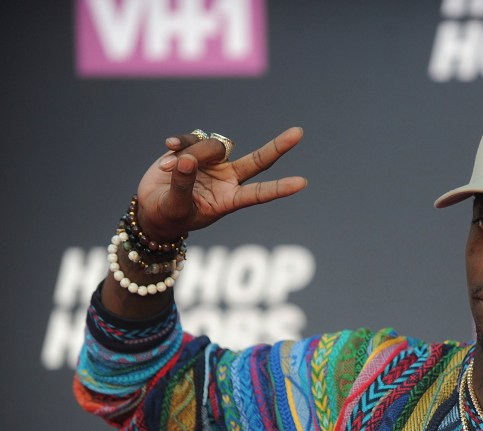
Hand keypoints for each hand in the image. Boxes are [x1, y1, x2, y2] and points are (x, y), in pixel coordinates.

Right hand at [135, 127, 306, 240]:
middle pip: (258, 161)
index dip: (279, 188)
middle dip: (278, 147)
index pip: (259, 193)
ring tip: (167, 168)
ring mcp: (214, 163)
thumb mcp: (175, 207)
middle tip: (299, 133)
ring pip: (213, 147)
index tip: (302, 183)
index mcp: (229, 199)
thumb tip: (188, 160)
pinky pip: (193, 138)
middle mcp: (228, 179)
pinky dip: (181, 142)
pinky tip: (169, 147)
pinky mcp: (196, 150)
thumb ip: (183, 185)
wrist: (152, 207)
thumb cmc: (169, 216)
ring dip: (190, 153)